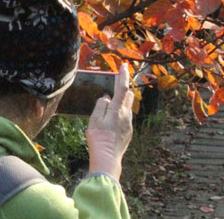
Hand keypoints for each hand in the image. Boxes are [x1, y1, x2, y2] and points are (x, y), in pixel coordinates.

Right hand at [86, 64, 133, 179]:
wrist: (107, 157)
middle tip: (116, 84)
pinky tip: (111, 120)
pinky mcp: (129, 131)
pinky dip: (120, 113)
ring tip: (110, 105)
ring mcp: (129, 124)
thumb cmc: (99, 138)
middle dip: (123, 88)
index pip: (121, 88)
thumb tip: (107, 97)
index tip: (124, 66)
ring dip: (121, 102)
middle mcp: (126, 115)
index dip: (123, 75)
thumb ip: (101, 105)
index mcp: (117, 109)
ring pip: (127, 107)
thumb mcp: (94, 118)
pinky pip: (125, 117)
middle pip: (128, 96)